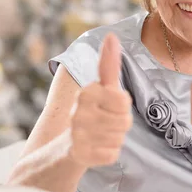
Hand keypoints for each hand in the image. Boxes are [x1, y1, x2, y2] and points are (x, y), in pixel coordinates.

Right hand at [68, 33, 132, 166]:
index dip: (121, 105)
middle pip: (125, 121)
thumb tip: (112, 35)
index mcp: (86, 93)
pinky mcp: (81, 155)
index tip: (108, 105)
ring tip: (100, 134)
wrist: (66, 145)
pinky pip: (112, 154)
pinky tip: (96, 148)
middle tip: (104, 122)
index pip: (124, 100)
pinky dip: (109, 153)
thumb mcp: (100, 87)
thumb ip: (108, 64)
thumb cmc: (91, 111)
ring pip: (120, 138)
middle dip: (120, 123)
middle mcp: (78, 113)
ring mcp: (78, 135)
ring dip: (115, 137)